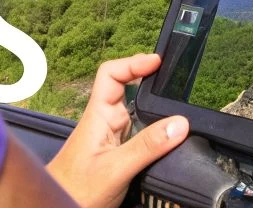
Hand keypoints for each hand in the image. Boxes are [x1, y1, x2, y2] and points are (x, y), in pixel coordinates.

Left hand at [46, 53, 189, 207]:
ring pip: (137, 113)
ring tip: (177, 105)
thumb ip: (146, 147)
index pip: (111, 74)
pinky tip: (168, 137)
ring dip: (155, 109)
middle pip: (129, 90)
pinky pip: (140, 134)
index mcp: (98, 116)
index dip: (133, 63)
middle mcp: (105, 122)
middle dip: (150, 82)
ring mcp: (111, 138)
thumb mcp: (114, 169)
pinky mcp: (118, 154)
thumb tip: (179, 124)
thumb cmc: (73, 191)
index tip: (158, 62)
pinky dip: (156, 131)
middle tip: (175, 79)